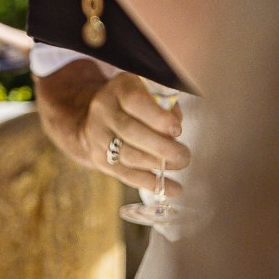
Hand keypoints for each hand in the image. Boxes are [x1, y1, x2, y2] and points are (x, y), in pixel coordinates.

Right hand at [86, 72, 187, 194]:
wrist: (95, 119)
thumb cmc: (135, 104)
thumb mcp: (147, 92)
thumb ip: (164, 104)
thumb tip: (176, 126)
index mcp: (118, 89)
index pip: (134, 101)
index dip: (157, 117)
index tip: (177, 129)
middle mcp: (103, 111)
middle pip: (130, 131)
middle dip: (161, 146)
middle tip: (184, 155)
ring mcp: (98, 137)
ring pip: (128, 155)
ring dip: (157, 164)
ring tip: (180, 164)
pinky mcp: (100, 160)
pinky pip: (127, 175)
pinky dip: (152, 184)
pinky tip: (173, 189)